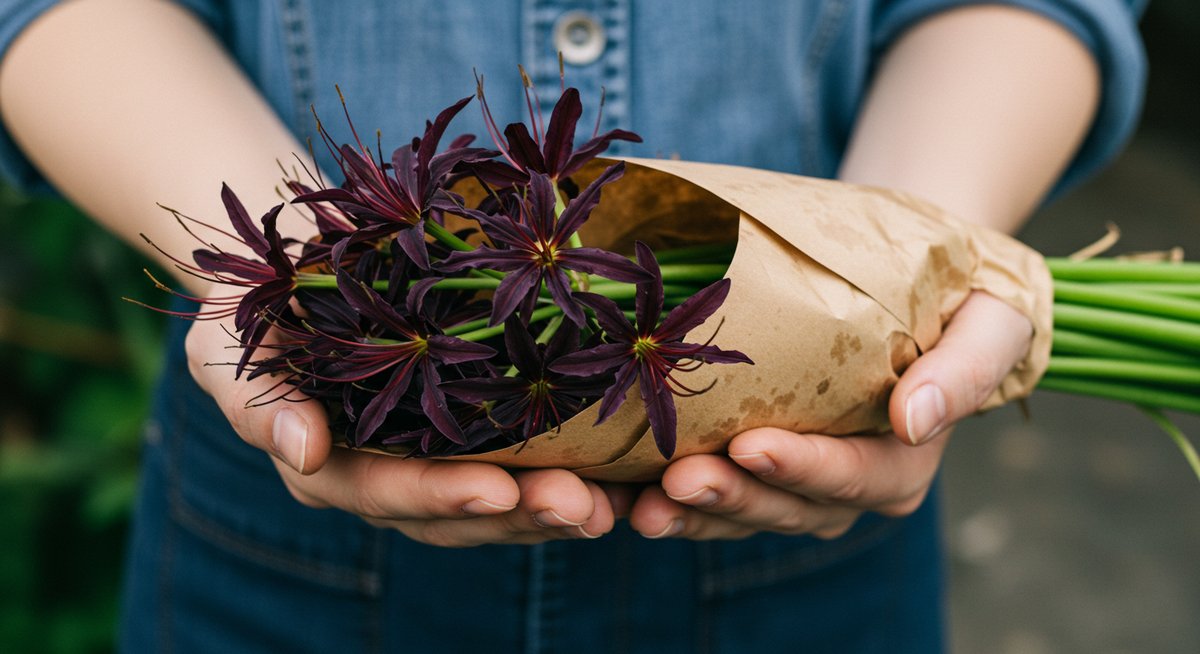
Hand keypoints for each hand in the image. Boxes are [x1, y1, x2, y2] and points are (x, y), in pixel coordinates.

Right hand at [185, 314, 614, 546]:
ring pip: (497, 502)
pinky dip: (568, 474)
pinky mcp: (470, 435)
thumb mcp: (229, 342)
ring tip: (611, 504)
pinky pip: (521, 466)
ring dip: (553, 507)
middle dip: (518, 515)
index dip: (441, 495)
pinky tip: (619, 477)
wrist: (300, 272)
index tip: (499, 489)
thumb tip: (300, 450)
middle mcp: (384, 478)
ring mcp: (431, 462)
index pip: (386, 493)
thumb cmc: (256, 307)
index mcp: (328, 465)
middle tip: (581, 506)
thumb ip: (255, 399)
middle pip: (456, 513)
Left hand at [628, 291, 1031, 539]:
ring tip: (639, 504)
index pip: (852, 476)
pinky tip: (623, 492)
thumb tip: (915, 420)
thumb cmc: (961, 298)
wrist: (913, 283)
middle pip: (784, 506)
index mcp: (902, 461)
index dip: (801, 467)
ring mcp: (793, 481)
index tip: (751, 446)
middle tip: (677, 480)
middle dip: (731, 497)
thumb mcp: (990, 322)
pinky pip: (710, 491)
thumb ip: (963, 372)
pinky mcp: (751, 465)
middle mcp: (845, 485)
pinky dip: (667, 498)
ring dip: (691, 510)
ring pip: (739, 510)